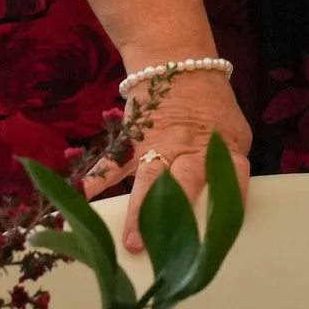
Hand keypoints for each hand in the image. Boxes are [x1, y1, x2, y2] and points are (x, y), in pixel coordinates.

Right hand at [87, 70, 254, 252]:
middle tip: (173, 244)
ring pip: (147, 179)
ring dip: (138, 211)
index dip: (229, 204)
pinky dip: (91, 185)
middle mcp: (190, 149)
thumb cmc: (210, 107)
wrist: (180, 64)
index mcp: (220, 147)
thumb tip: (225, 205)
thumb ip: (227, 163)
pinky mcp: (132, 142)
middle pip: (186, 182)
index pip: (233, 177)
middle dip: (177, 214)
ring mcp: (158, 146)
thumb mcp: (232, 131)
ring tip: (128, 242)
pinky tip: (76, 205)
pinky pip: (109, 165)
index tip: (219, 236)